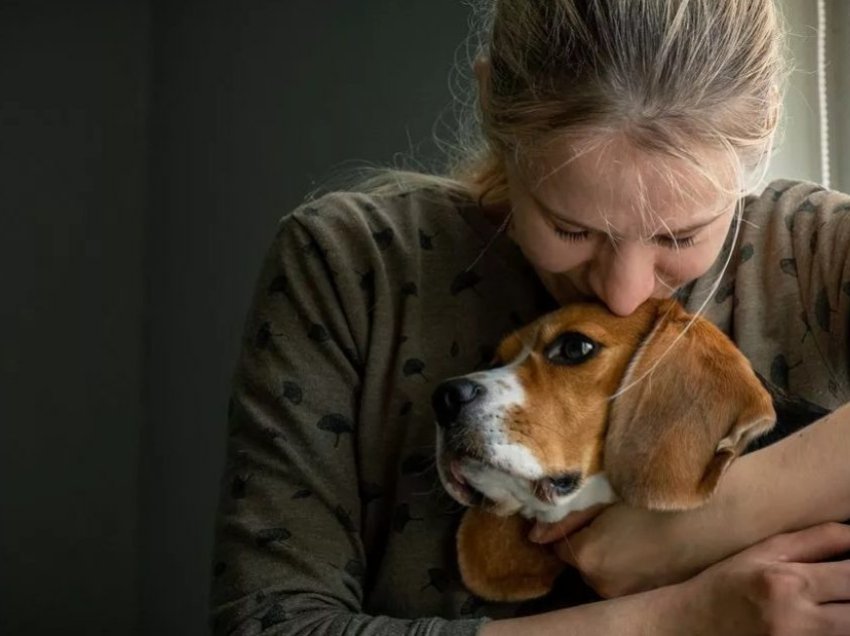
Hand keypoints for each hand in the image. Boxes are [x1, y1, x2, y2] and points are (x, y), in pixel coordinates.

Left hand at [531, 501, 714, 596]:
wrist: (719, 514)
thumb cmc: (659, 496)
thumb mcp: (607, 496)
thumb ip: (568, 515)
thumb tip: (534, 534)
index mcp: (585, 555)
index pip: (558, 545)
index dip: (570, 526)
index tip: (587, 513)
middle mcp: (601, 584)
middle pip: (581, 562)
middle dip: (589, 544)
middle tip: (613, 520)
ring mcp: (627, 596)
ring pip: (604, 574)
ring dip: (611, 557)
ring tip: (636, 533)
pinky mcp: (651, 599)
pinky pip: (627, 582)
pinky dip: (632, 568)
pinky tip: (650, 547)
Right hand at [674, 523, 849, 635]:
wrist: (689, 624)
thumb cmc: (726, 584)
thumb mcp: (763, 552)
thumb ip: (816, 540)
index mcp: (786, 581)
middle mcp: (795, 618)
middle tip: (842, 588)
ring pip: (848, 631)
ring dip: (847, 617)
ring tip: (836, 602)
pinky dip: (835, 631)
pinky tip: (827, 620)